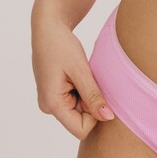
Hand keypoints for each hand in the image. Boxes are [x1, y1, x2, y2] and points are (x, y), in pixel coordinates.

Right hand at [31, 16, 115, 138]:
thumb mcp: (80, 70)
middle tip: (90, 78)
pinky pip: (76, 101)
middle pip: (81, 120)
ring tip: (83, 74)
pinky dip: (83, 90)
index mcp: (52, 104)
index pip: (81, 129)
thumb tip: (108, 118)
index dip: (95, 115)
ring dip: (88, 94)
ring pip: (80, 110)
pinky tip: (79, 74)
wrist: (48, 28)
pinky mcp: (55, 94)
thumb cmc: (61, 45)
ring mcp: (51, 101)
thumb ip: (93, 96)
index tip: (97, 90)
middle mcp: (49, 107)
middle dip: (91, 102)